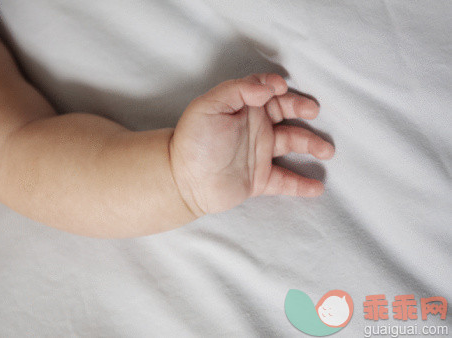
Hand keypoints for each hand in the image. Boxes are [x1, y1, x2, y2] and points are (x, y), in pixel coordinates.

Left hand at [169, 73, 334, 216]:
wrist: (182, 179)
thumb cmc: (193, 140)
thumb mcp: (209, 105)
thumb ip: (238, 90)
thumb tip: (270, 87)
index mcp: (243, 108)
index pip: (265, 91)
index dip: (277, 87)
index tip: (282, 89)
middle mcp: (254, 128)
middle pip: (285, 114)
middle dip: (302, 109)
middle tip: (313, 111)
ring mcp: (259, 154)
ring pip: (292, 145)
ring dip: (311, 145)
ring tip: (327, 151)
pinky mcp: (259, 179)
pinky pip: (285, 181)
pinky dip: (302, 184)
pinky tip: (318, 186)